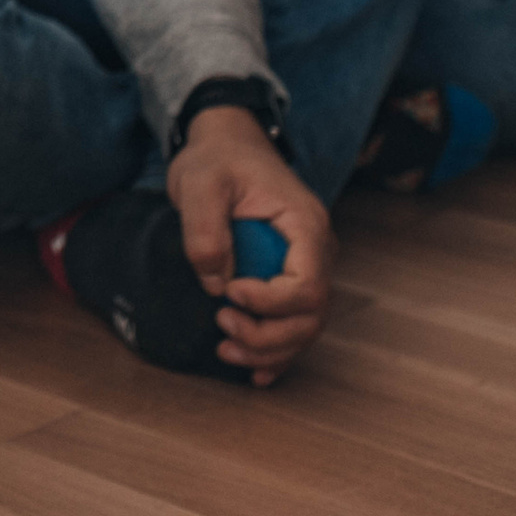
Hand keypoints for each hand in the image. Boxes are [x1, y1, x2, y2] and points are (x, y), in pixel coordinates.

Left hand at [166, 106, 334, 384]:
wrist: (226, 144)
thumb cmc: (217, 159)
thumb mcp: (200, 182)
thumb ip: (204, 229)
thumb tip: (213, 283)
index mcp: (305, 226)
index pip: (308, 284)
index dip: (271, 302)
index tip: (229, 293)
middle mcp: (315, 252)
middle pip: (312, 316)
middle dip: (269, 336)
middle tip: (222, 326)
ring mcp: (305, 267)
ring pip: (305, 327)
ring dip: (270, 350)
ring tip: (226, 352)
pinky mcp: (286, 278)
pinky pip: (293, 323)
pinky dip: (277, 352)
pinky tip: (255, 372)